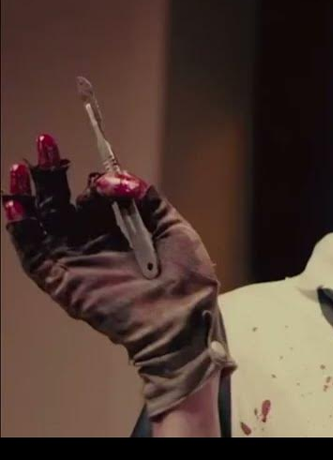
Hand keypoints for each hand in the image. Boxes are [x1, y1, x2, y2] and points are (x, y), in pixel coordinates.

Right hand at [2, 134, 234, 416]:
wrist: (184, 318)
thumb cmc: (188, 278)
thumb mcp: (174, 228)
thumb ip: (147, 199)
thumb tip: (116, 176)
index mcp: (121, 230)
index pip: (95, 196)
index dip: (94, 178)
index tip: (100, 163)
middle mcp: (94, 243)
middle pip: (62, 203)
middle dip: (51, 173)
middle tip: (46, 142)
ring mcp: (77, 261)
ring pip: (43, 223)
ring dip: (29, 194)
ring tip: (22, 166)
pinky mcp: (64, 282)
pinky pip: (35, 255)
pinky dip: (22, 230)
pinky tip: (16, 205)